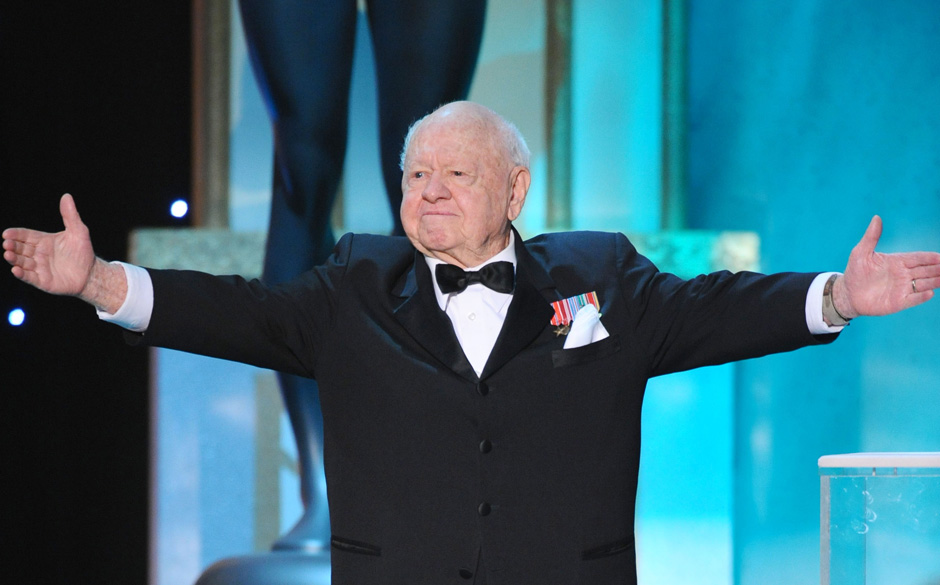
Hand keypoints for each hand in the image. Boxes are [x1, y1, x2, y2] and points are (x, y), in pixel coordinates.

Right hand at [3, 194, 126, 311]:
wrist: (91, 273)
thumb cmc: (83, 252)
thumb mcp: (78, 231)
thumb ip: (70, 215)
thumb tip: (66, 196)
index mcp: (43, 241)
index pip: (25, 235)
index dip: (16, 234)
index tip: (7, 233)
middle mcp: (38, 254)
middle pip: (20, 248)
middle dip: (12, 246)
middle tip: (6, 243)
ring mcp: (39, 268)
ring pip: (22, 262)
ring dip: (14, 259)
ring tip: (8, 254)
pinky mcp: (42, 281)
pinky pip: (29, 277)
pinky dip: (21, 274)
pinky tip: (15, 270)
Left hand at [834, 216, 939, 317]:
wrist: (847, 294)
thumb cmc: (855, 272)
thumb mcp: (860, 252)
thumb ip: (871, 237)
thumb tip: (876, 217)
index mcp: (897, 261)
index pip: (918, 258)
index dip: (931, 257)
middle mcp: (903, 274)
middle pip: (926, 270)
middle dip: (938, 268)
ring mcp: (902, 288)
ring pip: (924, 283)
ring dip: (936, 281)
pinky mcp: (898, 302)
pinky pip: (913, 299)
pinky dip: (921, 296)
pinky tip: (930, 292)